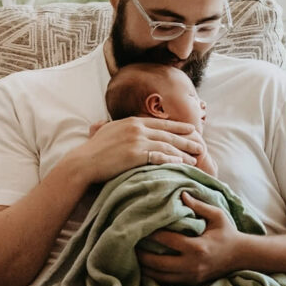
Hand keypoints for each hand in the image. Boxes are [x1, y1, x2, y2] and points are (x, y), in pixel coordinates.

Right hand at [69, 117, 202, 188]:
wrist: (84, 162)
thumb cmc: (93, 150)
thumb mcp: (106, 131)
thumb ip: (114, 127)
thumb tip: (109, 124)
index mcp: (132, 122)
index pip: (161, 123)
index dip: (178, 126)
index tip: (191, 129)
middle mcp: (137, 128)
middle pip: (168, 134)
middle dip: (187, 139)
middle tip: (200, 144)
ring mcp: (137, 141)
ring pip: (167, 146)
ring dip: (183, 152)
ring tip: (195, 158)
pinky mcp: (136, 154)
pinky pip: (159, 157)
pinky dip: (172, 160)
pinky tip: (181, 164)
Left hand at [139, 193, 244, 285]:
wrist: (242, 256)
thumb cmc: (228, 233)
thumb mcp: (217, 215)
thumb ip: (199, 205)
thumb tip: (181, 194)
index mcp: (198, 247)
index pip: (168, 240)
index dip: (153, 234)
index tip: (140, 226)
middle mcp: (192, 264)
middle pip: (159, 263)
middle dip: (142, 255)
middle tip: (130, 245)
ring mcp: (191, 276)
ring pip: (161, 276)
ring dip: (146, 268)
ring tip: (133, 257)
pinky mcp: (192, 282)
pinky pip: (168, 281)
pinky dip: (155, 275)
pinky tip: (146, 267)